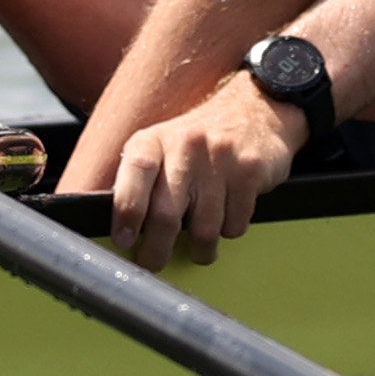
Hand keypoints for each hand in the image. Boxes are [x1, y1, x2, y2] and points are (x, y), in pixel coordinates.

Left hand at [102, 71, 304, 263]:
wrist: (255, 111)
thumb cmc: (197, 144)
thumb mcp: (161, 148)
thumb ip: (140, 182)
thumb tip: (119, 232)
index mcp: (154, 140)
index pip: (135, 173)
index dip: (127, 211)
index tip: (124, 240)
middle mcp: (185, 145)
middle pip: (166, 214)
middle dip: (157, 250)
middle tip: (154, 263)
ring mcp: (220, 158)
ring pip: (204, 229)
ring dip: (200, 249)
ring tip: (199, 244)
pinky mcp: (250, 171)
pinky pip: (235, 224)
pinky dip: (229, 231)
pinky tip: (227, 215)